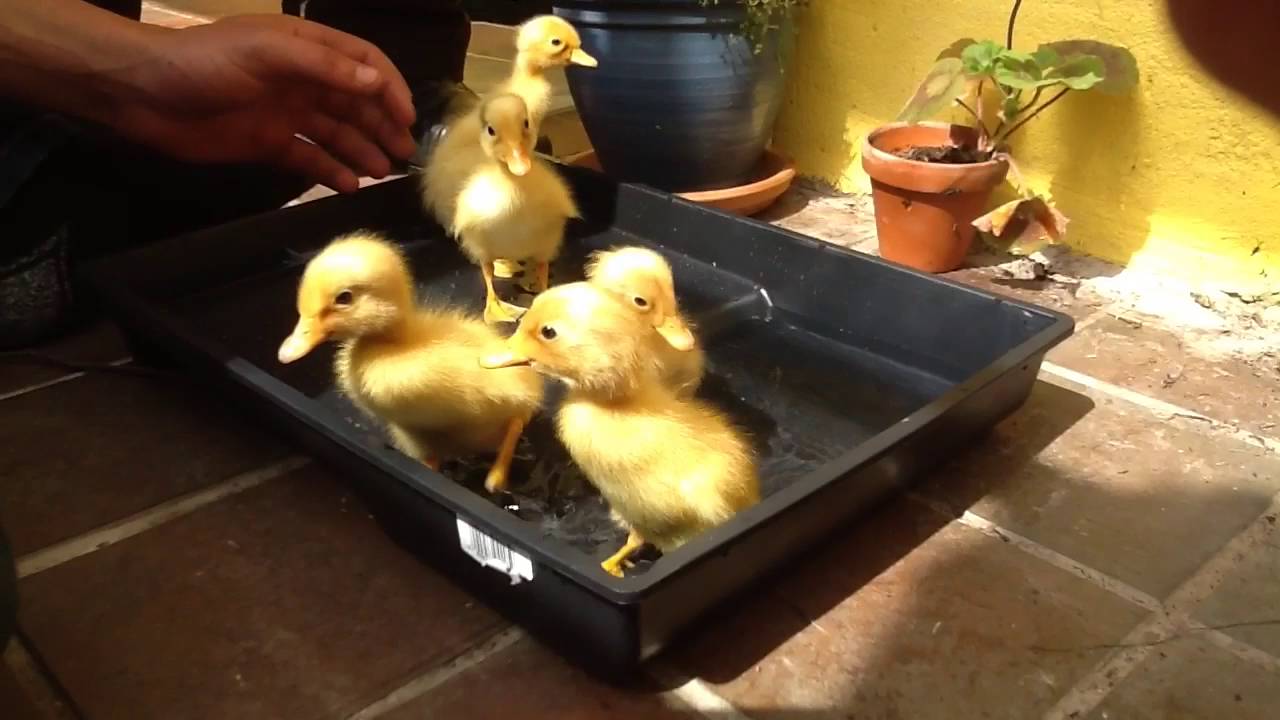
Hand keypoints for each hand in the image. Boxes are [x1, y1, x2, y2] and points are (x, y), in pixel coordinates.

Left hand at [105, 14, 417, 192]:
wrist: (145, 94)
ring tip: (384, 173)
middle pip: (355, 102)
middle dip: (382, 126)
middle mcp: (301, 79)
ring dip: (362, 151)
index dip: (388, 87)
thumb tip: (377, 84)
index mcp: (304, 47)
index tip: (407, 117)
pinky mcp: (268, 144)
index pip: (361, 64)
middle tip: (405, 155)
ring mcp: (285, 113)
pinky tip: (350, 186)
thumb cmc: (206, 63)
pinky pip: (309, 158)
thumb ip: (325, 68)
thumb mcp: (268, 54)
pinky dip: (331, 171)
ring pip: (337, 133)